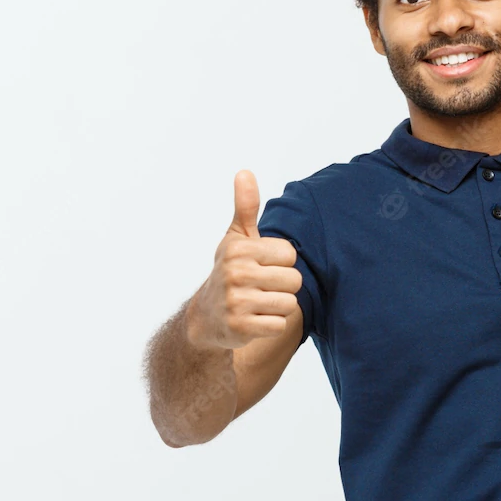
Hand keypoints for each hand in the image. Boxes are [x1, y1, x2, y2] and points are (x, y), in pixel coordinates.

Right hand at [187, 170, 302, 350]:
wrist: (206, 317)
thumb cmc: (230, 271)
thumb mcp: (236, 238)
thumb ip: (245, 207)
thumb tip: (245, 172)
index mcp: (239, 248)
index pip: (290, 255)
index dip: (281, 263)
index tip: (261, 266)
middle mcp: (236, 273)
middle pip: (294, 280)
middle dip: (282, 287)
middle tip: (260, 288)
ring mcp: (236, 302)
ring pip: (289, 304)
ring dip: (278, 307)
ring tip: (258, 303)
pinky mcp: (240, 328)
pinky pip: (279, 325)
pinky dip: (271, 325)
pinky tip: (254, 320)